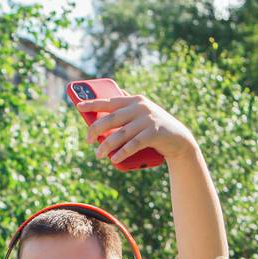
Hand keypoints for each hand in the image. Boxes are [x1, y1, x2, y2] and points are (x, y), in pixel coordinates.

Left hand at [75, 93, 197, 163]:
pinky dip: (122, 152)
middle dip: (96, 130)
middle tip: (88, 140)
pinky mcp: (154, 134)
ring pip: (120, 134)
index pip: (109, 101)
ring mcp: (148, 120)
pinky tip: (113, 159)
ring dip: (107, 145)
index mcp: (135, 100)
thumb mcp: (141, 116)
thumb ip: (126, 111)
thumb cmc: (154, 128)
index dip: (92, 103)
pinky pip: (133, 144)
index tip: (78, 106)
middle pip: (111, 119)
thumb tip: (101, 111)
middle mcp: (141, 107)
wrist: (179, 139)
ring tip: (99, 154)